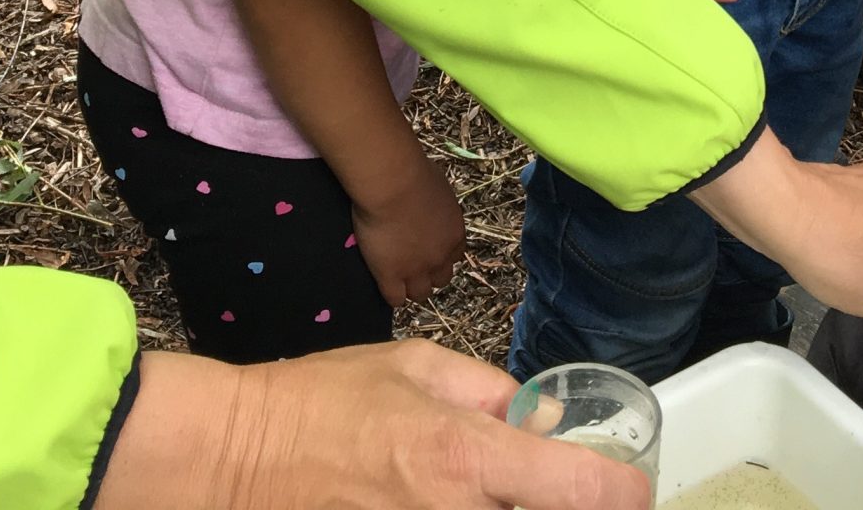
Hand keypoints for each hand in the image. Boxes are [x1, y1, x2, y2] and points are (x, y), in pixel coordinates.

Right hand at [100, 343, 650, 509]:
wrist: (236, 459)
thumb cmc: (320, 403)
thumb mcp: (414, 366)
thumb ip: (492, 390)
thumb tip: (550, 417)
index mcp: (465, 457)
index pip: (583, 490)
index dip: (622, 490)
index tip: (626, 484)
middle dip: (560, 504)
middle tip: (549, 486)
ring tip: (499, 490)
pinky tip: (448, 498)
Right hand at [353, 155, 468, 306]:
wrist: (394, 183)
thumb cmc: (415, 173)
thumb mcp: (438, 188)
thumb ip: (438, 204)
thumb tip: (430, 202)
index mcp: (455, 234)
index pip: (455, 256)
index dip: (442, 255)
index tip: (430, 250)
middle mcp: (441, 257)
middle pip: (442, 280)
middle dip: (430, 274)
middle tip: (414, 264)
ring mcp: (416, 270)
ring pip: (421, 294)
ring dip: (412, 288)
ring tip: (399, 279)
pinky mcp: (391, 276)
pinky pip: (395, 299)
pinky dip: (392, 295)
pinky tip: (384, 284)